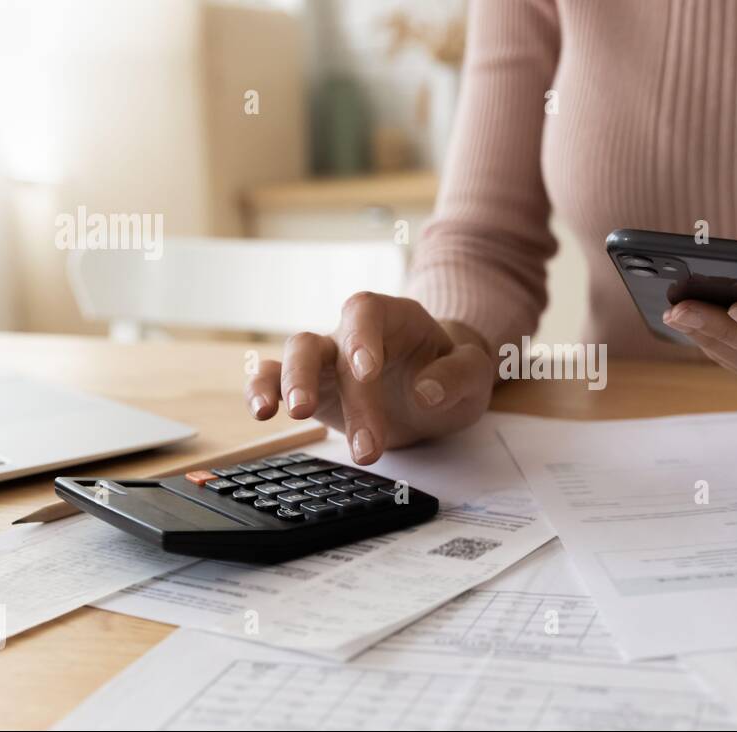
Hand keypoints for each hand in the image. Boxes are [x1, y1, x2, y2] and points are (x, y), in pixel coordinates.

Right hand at [244, 292, 493, 463]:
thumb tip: (425, 392)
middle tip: (313, 412)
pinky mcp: (313, 388)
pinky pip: (275, 381)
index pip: (365, 312)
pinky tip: (262, 413)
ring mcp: (329, 360)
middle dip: (314, 376)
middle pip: (322, 341)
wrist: (438, 394)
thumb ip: (458, 376)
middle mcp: (353, 334)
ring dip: (289, 385)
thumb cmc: (452, 375)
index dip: (359, 336)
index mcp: (393, 317)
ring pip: (294, 356)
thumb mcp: (474, 375)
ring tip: (295, 414)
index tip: (365, 371)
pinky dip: (263, 392)